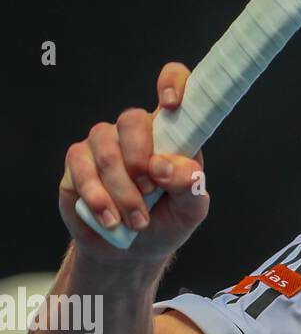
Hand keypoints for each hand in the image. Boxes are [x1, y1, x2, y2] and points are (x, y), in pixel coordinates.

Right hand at [59, 62, 208, 261]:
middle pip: (132, 119)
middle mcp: (137, 132)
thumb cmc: (166, 221)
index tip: (171, 104)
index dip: (172, 83)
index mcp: (172, 133)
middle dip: (139, 159)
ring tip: (136, 219)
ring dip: (121, 189)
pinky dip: (98, 197)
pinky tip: (110, 219)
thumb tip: (171, 167)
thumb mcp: (190, 209)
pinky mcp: (77, 162)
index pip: (173, 86)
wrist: (131, 250)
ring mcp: (104, 143)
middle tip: (150, 191)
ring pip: (106, 147)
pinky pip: (81, 168)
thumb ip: (190, 185)